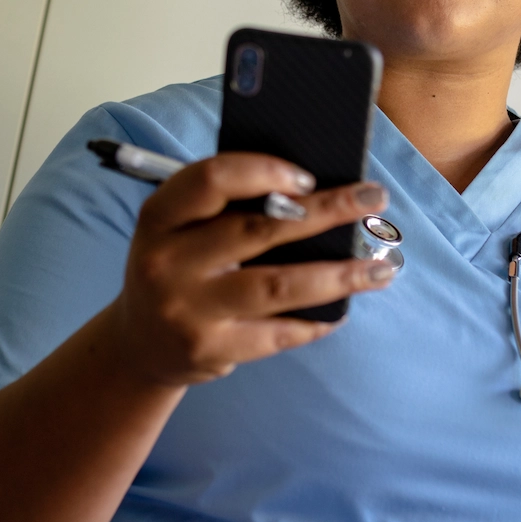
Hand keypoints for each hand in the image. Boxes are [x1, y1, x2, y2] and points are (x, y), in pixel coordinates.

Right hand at [109, 151, 392, 386]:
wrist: (138, 344)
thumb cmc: (177, 269)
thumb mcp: (179, 230)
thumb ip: (226, 208)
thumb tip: (316, 191)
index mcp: (158, 217)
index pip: (211, 180)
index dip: (264, 171)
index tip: (309, 176)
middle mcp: (166, 263)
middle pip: (257, 230)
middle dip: (326, 212)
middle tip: (373, 199)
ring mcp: (187, 310)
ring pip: (277, 286)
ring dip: (338, 275)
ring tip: (381, 268)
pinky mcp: (209, 350)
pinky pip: (277, 333)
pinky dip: (316, 320)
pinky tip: (343, 309)